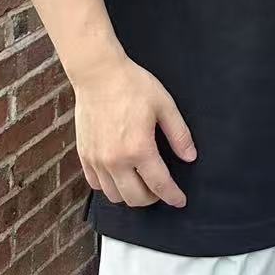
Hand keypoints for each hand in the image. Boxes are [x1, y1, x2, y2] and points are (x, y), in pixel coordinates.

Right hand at [73, 52, 196, 207]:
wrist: (98, 74)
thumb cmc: (132, 85)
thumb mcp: (164, 104)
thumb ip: (179, 134)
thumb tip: (190, 157)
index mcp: (139, 148)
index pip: (159, 184)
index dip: (172, 196)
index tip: (180, 201)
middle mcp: (116, 161)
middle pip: (136, 198)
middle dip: (153, 199)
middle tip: (161, 188)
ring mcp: (97, 160)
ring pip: (114, 196)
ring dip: (130, 195)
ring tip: (140, 182)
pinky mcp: (84, 156)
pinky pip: (96, 185)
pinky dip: (109, 186)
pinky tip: (119, 175)